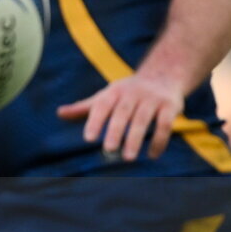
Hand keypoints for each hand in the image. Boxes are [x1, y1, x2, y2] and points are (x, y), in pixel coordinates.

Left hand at [57, 73, 183, 160]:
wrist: (164, 74)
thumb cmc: (127, 92)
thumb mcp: (106, 96)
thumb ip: (85, 107)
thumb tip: (59, 113)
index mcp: (115, 91)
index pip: (102, 105)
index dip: (95, 121)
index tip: (88, 139)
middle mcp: (133, 93)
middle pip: (122, 112)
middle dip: (115, 130)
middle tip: (108, 150)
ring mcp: (152, 98)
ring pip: (143, 119)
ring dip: (135, 138)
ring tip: (128, 157)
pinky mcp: (170, 106)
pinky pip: (164, 124)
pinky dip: (159, 141)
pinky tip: (152, 155)